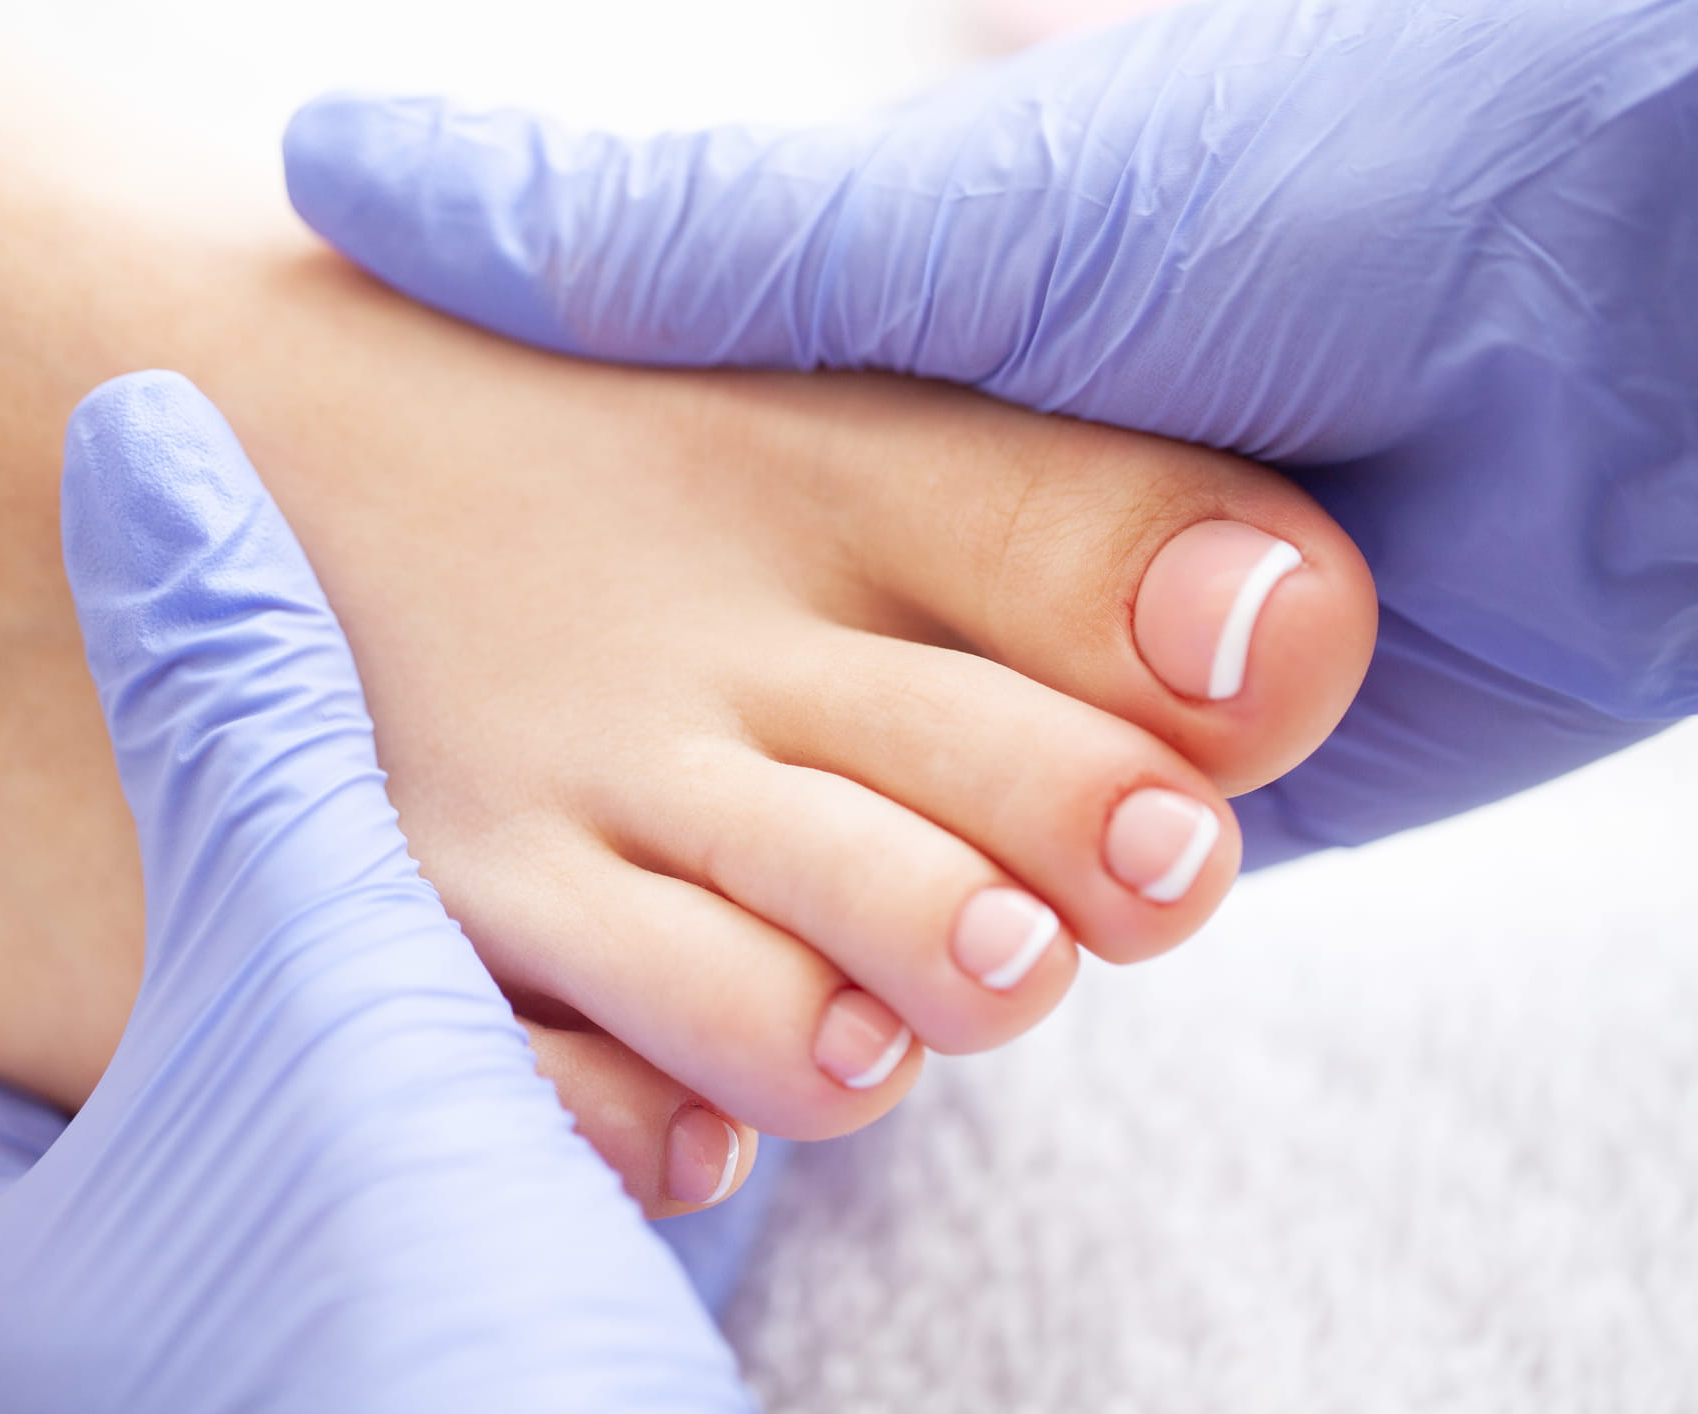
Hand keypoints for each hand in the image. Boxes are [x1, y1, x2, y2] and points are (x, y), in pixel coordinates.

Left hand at [0, 372, 750, 1412]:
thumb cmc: (408, 1325)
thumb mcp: (324, 980)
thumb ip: (246, 729)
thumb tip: (137, 440)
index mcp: (25, 1287)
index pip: (29, 1041)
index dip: (153, 891)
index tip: (259, 794)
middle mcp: (155, 1370)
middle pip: (244, 1098)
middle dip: (371, 978)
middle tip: (441, 844)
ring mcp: (336, 1396)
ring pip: (415, 1177)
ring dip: (521, 1067)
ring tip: (611, 933)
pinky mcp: (502, 1403)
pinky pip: (529, 1255)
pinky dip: (597, 1166)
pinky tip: (692, 1082)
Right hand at [282, 0, 1697, 864]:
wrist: (1671, 293)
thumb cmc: (1320, 168)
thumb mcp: (955, 219)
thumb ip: (670, 254)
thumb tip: (335, 167)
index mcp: (852, 413)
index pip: (633, 564)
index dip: (550, 644)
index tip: (423, 696)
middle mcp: (938, 565)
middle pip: (757, 751)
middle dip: (753, 811)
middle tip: (706, 821)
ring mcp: (1064, 691)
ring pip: (906, 866)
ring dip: (899, 907)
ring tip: (930, 915)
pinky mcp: (1207, 803)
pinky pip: (1068, 913)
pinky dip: (1015, 945)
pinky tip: (948, 989)